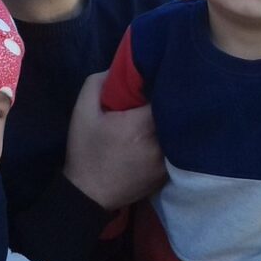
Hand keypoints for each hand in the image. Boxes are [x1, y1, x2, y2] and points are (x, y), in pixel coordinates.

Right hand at [63, 71, 166, 209]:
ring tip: (164, 112)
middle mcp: (160, 143)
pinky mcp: (169, 175)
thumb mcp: (82, 111)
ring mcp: (167, 162)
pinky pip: (176, 150)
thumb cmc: (85, 150)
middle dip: (170, 100)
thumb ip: (99, 83)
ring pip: (178, 132)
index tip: (156, 77)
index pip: (165, 94)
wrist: (88, 194)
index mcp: (140, 125)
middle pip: (175, 113)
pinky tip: (161, 135)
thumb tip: (122, 67)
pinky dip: (171, 140)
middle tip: (161, 92)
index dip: (162, 83)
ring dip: (172, 121)